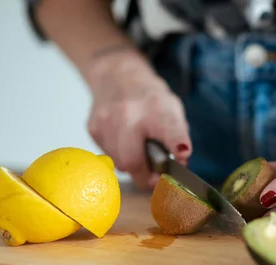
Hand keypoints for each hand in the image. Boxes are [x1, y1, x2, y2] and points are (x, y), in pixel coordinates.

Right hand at [86, 51, 190, 189]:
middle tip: (156, 178)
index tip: (182, 155)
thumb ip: (179, 138)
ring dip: (133, 166)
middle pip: (133, 161)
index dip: (178, 145)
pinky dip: (120, 156)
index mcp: (157, 108)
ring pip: (120, 164)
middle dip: (146, 177)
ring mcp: (106, 121)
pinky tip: (125, 142)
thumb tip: (180, 165)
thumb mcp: (173, 111)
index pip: (170, 130)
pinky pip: (109, 156)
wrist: (118, 76)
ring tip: (141, 153)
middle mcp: (129, 114)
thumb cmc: (150, 99)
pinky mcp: (92, 128)